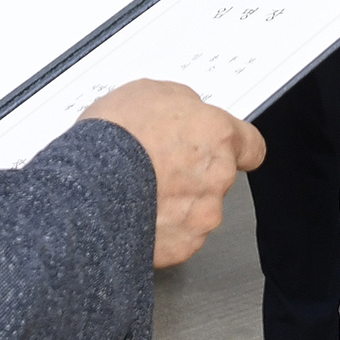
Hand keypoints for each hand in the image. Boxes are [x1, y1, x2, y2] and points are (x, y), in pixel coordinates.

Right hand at [80, 80, 264, 267]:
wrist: (87, 187)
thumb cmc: (113, 139)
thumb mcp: (151, 93)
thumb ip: (183, 106)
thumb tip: (187, 112)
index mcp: (217, 135)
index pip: (252, 146)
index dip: (239, 148)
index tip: (232, 151)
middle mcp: (217, 177)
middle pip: (218, 178)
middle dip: (193, 175)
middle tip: (160, 168)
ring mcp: (201, 215)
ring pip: (197, 211)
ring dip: (176, 204)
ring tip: (140, 192)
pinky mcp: (181, 246)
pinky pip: (177, 237)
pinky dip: (160, 230)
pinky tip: (135, 214)